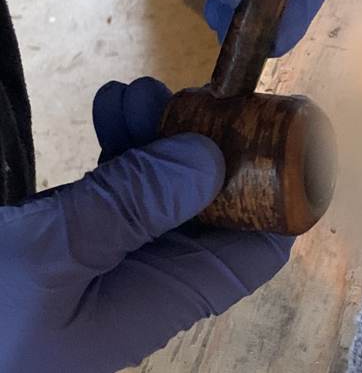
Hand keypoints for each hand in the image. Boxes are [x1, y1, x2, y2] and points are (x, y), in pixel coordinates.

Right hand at [0, 77, 292, 372]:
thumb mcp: (57, 253)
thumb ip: (136, 205)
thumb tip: (211, 158)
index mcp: (164, 298)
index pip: (254, 250)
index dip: (276, 193)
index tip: (276, 132)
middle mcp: (152, 278)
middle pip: (211, 206)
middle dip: (209, 146)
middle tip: (193, 95)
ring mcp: (117, 256)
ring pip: (163, 188)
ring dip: (159, 136)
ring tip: (141, 91)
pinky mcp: (83, 240)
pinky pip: (120, 189)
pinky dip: (120, 147)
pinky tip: (111, 107)